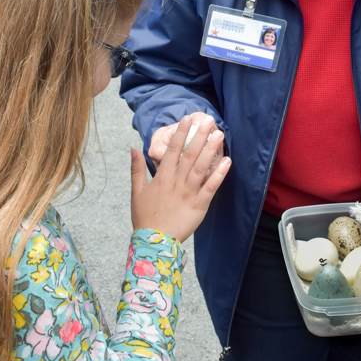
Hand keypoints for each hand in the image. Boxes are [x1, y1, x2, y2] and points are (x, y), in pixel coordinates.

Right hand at [131, 115, 230, 242]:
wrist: (153, 241)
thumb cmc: (144, 216)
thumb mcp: (136, 191)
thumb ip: (136, 169)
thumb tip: (133, 148)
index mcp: (162, 177)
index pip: (172, 149)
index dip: (180, 133)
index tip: (187, 119)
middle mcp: (176, 182)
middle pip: (190, 154)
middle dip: (200, 136)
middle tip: (209, 121)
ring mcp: (189, 193)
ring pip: (201, 167)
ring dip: (211, 150)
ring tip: (220, 135)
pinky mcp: (199, 205)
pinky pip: (211, 187)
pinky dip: (219, 174)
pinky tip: (227, 162)